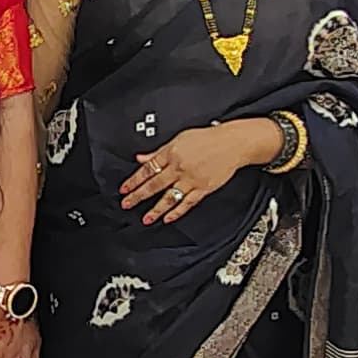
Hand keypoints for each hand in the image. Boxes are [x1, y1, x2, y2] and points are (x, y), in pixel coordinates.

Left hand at [119, 121, 278, 225]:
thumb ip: (158, 152)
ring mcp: (191, 180)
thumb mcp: (179, 139)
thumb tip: (141, 158)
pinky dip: (177, 212)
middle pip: (154, 184)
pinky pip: (187, 203)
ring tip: (146, 218)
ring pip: (169, 197)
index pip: (148, 169)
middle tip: (127, 204)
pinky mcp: (203, 189)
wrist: (232, 143)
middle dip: (139, 196)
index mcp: (171, 153)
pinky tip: (168, 218)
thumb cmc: (207, 139)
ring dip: (156, 209)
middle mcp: (179, 168)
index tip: (124, 189)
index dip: (134, 180)